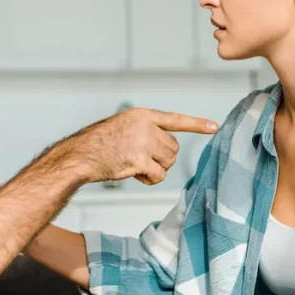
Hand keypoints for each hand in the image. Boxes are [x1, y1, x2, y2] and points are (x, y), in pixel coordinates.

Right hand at [69, 108, 217, 185]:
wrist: (81, 155)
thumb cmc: (97, 144)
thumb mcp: (122, 126)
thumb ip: (144, 131)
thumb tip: (165, 149)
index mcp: (142, 115)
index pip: (175, 119)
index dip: (196, 124)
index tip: (214, 126)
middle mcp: (145, 126)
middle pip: (173, 147)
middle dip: (162, 158)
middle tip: (142, 161)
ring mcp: (143, 142)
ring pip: (168, 162)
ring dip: (156, 169)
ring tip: (135, 166)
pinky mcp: (140, 160)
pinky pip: (158, 175)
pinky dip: (150, 179)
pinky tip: (136, 175)